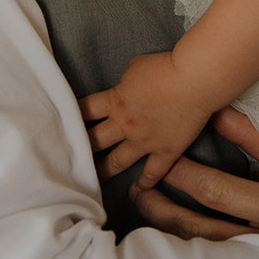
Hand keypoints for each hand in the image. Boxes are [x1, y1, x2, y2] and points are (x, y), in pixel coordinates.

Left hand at [81, 52, 212, 188]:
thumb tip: (125, 90)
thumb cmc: (165, 68)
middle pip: (94, 140)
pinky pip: (152, 172)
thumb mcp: (135, 67)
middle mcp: (125, 124)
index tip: (65, 125)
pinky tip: (137, 191)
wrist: (193, 80)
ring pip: (117, 162)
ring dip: (103, 171)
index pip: (85, 111)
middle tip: (70, 158)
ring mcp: (145, 141)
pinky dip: (145, 183)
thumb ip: (125, 83)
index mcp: (115, 101)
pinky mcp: (166, 151)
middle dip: (81, 148)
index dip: (73, 117)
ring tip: (91, 181)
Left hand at [130, 107, 258, 241]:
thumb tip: (218, 114)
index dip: (188, 165)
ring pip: (213, 252)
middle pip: (209, 222)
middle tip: (139, 182)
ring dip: (175, 227)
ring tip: (146, 205)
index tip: (163, 149)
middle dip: (169, 201)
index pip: (226, 183)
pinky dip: (199, 253)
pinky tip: (175, 242)